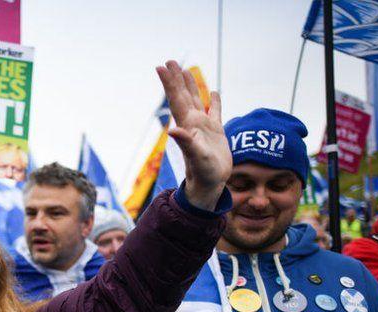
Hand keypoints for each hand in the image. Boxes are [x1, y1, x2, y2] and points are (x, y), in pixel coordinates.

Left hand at [156, 60, 231, 210]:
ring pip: (197, 100)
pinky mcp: (216, 132)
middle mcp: (193, 122)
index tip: (161, 67)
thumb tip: (173, 130)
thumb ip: (186, 143)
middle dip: (176, 78)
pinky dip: (215, 101)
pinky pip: (215, 111)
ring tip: (186, 71)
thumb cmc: (203, 172)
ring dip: (191, 85)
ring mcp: (204, 126)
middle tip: (170, 61)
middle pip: (183, 95)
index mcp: (188, 125)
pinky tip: (214, 92)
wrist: (210, 184)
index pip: (176, 99)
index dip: (169, 83)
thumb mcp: (196, 157)